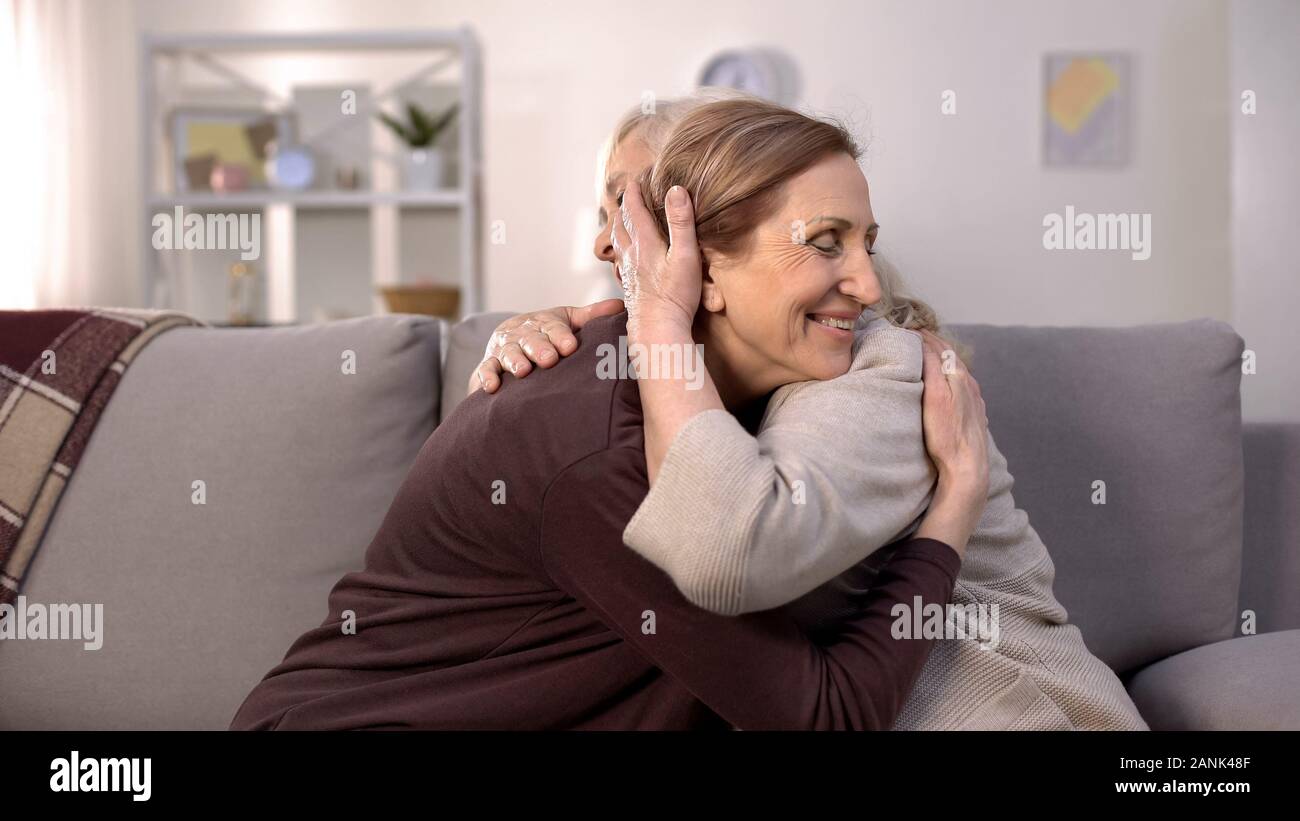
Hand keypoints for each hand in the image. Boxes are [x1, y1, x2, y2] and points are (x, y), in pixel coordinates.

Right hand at [469, 298, 623, 394]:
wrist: (507, 336)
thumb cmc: (545, 332)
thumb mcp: (567, 320)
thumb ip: (591, 316)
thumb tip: (620, 306)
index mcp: (543, 322)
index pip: (552, 327)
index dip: (560, 336)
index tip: (570, 346)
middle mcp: (522, 333)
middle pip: (530, 340)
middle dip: (539, 348)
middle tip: (549, 359)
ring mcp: (504, 349)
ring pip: (509, 353)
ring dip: (515, 361)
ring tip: (523, 371)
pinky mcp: (489, 363)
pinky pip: (486, 369)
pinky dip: (487, 377)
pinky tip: (492, 387)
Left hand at [609, 182, 701, 335]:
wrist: (658, 329)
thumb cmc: (675, 294)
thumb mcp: (685, 254)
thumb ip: (681, 222)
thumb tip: (676, 189)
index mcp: (644, 242)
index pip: (634, 209)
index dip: (634, 192)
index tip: (636, 179)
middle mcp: (631, 254)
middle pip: (621, 223)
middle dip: (624, 207)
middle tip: (628, 196)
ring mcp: (627, 271)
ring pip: (617, 242)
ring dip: (619, 227)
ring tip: (622, 220)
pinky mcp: (629, 286)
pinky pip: (620, 260)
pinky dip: (621, 249)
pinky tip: (626, 256)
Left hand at [914, 329, 989, 554]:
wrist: (967, 466)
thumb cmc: (959, 450)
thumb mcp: (960, 424)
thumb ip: (953, 409)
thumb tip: (940, 405)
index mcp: (971, 389)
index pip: (953, 358)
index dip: (938, 345)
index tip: (921, 336)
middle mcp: (966, 382)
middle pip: (947, 350)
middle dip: (930, 336)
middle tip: (911, 325)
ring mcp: (954, 385)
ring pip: (940, 351)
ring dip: (925, 337)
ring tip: (907, 328)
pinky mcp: (940, 392)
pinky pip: (931, 360)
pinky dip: (921, 347)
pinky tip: (908, 339)